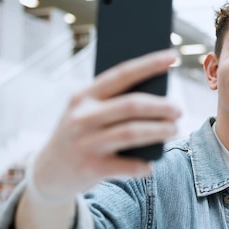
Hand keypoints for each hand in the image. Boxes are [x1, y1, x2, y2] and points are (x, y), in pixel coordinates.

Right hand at [32, 49, 181, 199]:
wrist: (49, 172)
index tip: (173, 56)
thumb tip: (159, 95)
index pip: (121, 74)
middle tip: (178, 110)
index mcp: (83, 96)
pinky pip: (127, 166)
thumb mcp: (87, 113)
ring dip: (159, 131)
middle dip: (160, 106)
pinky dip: (143, 165)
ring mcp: (86, 143)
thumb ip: (114, 103)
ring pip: (132, 133)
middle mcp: (82, 117)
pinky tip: (150, 165)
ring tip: (174, 130)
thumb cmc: (81, 135)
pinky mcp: (91, 168)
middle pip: (131, 105)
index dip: (149, 64)